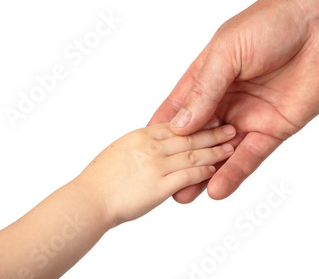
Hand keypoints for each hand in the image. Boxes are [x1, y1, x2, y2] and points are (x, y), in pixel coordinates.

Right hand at [74, 123, 235, 226]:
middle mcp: (151, 146)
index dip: (196, 121)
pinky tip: (215, 170)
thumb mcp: (121, 150)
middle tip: (230, 129)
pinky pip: (188, 175)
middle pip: (189, 136)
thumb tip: (153, 144)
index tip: (212, 117)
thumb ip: (141, 145)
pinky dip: (204, 172)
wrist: (87, 200)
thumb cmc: (99, 180)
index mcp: (141, 136)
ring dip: (215, 151)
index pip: (175, 124)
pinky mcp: (160, 186)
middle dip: (213, 133)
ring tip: (230, 147)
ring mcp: (156, 165)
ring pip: (193, 154)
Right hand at [149, 0, 318, 201]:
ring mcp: (250, 115)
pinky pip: (251, 155)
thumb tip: (179, 124)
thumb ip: (203, 89)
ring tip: (183, 196)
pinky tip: (217, 189)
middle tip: (161, 183)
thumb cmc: (272, 24)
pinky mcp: (274, 128)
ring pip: (222, 151)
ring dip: (204, 173)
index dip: (163, 128)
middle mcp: (227, 98)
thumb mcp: (227, 51)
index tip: (145, 150)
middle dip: (182, 158)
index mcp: (209, 75)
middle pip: (199, 134)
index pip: (180, 106)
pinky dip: (234, 172)